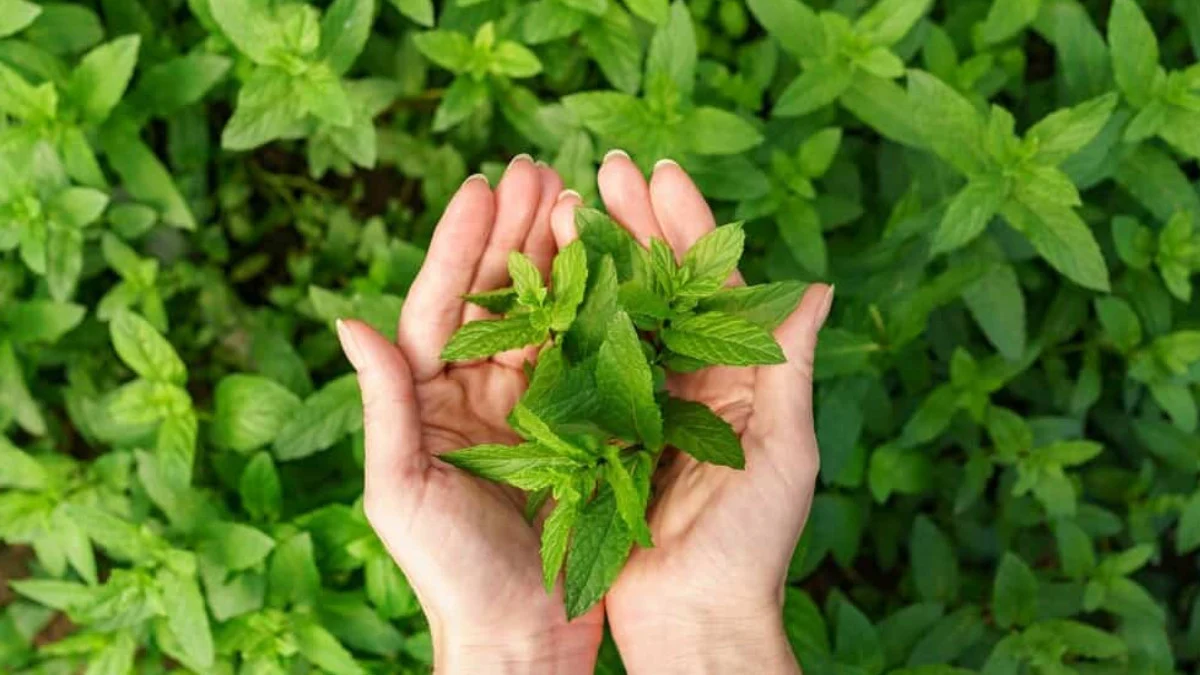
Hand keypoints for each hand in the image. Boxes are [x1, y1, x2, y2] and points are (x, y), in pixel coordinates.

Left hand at [336, 157, 603, 673]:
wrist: (520, 636)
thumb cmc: (450, 575)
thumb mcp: (403, 490)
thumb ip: (384, 404)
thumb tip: (349, 320)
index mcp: (429, 400)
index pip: (441, 305)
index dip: (461, 244)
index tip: (484, 185)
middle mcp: (477, 392)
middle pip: (495, 296)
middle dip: (515, 231)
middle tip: (539, 168)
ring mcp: (530, 406)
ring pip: (544, 315)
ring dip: (559, 256)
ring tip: (578, 198)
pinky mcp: (577, 427)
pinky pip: (586, 357)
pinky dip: (598, 310)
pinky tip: (615, 268)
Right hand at [549, 152, 832, 674]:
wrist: (693, 622)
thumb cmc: (752, 547)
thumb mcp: (784, 453)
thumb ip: (789, 367)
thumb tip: (818, 286)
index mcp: (739, 379)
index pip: (714, 285)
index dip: (688, 225)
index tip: (658, 172)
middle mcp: (688, 382)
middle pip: (661, 287)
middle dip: (635, 225)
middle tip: (604, 168)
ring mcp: (640, 406)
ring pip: (616, 316)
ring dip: (595, 260)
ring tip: (565, 203)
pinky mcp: (598, 435)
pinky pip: (581, 367)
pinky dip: (564, 322)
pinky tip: (541, 279)